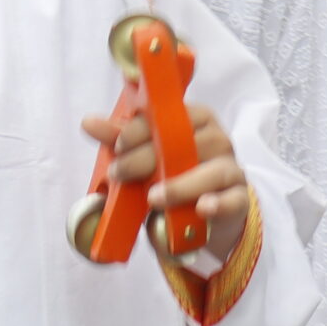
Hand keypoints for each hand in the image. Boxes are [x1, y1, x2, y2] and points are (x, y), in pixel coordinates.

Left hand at [80, 100, 249, 257]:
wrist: (205, 210)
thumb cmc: (173, 172)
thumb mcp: (146, 155)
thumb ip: (121, 139)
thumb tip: (87, 122)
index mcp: (196, 119)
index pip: (171, 115)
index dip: (141, 129)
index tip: (118, 144)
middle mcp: (218, 139)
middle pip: (189, 142)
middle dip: (149, 158)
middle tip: (120, 173)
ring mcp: (231, 169)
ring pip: (213, 172)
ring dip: (182, 185)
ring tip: (154, 198)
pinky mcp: (239, 199)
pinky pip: (233, 200)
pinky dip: (218, 204)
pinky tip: (201, 209)